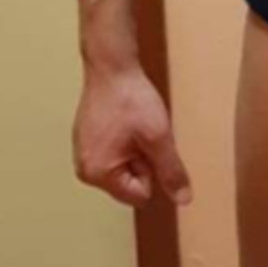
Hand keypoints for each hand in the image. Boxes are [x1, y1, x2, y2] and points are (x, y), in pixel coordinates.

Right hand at [72, 64, 192, 209]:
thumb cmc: (130, 99)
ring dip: (135, 150)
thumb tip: (183, 199)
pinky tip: (124, 122)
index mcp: (97, 174)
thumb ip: (171, 171)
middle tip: (140, 133)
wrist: (112, 67)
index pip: (139, 195)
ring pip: (125, 167)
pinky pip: (115, 154)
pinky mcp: (87, 143)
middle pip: (130, 183)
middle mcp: (85, 170)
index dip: (151, 170)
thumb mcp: (158, 138)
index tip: (146, 144)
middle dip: (142, 161)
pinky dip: (125, 141)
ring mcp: (84, 156)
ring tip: (132, 126)